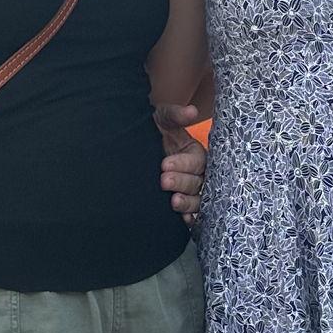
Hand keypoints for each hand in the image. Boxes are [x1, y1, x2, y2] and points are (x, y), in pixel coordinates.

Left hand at [155, 102, 205, 223]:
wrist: (133, 147)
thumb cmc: (153, 131)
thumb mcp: (162, 119)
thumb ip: (176, 115)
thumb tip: (192, 111)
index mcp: (195, 153)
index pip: (197, 160)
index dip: (184, 163)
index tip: (164, 164)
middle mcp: (196, 173)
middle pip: (198, 181)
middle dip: (182, 182)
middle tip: (164, 181)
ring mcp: (190, 190)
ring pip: (199, 199)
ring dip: (188, 202)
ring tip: (174, 202)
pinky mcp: (183, 204)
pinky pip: (193, 214)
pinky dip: (191, 218)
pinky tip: (185, 221)